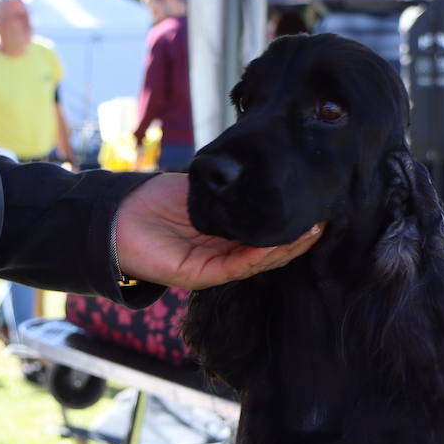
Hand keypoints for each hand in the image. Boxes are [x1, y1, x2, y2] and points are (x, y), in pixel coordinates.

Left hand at [114, 173, 322, 289]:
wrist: (118, 215)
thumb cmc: (157, 200)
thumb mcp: (205, 188)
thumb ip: (233, 186)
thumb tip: (266, 168)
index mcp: (227, 236)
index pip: (267, 234)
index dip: (292, 224)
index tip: (317, 207)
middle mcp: (224, 255)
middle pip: (270, 251)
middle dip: (298, 237)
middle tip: (325, 218)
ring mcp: (213, 267)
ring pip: (259, 262)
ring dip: (286, 247)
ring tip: (311, 229)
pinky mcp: (198, 276)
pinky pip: (235, 268)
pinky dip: (258, 256)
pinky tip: (277, 241)